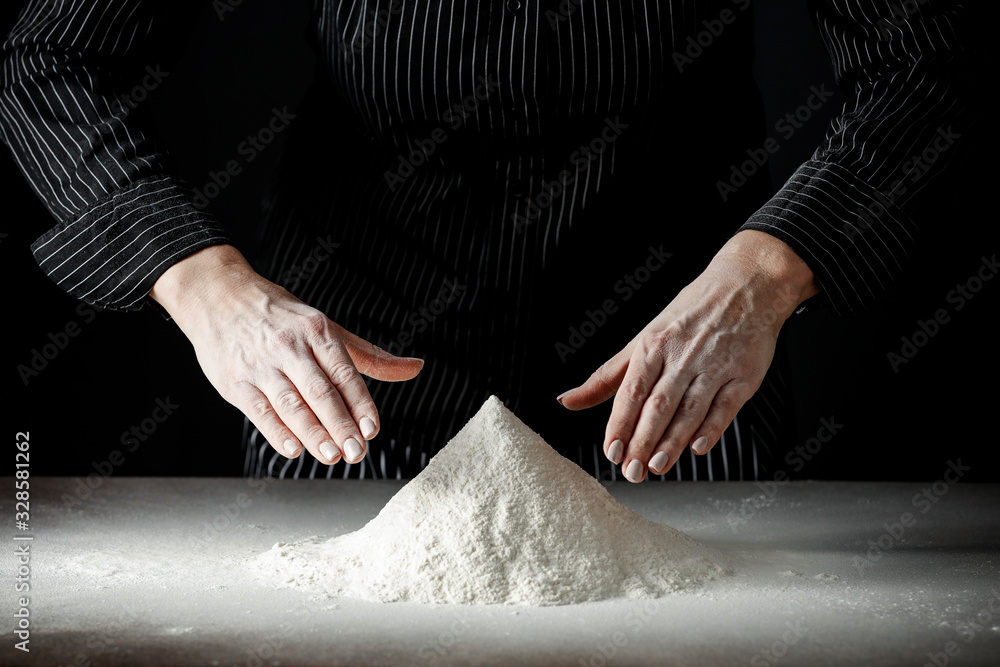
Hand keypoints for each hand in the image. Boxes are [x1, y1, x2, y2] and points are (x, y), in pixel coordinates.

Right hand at [150, 245, 422, 464]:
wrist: (217, 296)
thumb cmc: (279, 317)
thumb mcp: (326, 328)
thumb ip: (369, 356)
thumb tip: (414, 368)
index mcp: (317, 331)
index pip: (344, 372)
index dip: (360, 402)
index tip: (372, 429)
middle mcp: (290, 346)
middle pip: (320, 391)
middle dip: (341, 424)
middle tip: (356, 452)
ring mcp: (261, 364)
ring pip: (291, 403)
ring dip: (313, 433)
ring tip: (331, 456)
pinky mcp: (235, 381)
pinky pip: (258, 409)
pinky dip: (276, 431)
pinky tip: (293, 449)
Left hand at [556, 231, 818, 481]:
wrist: (746, 285)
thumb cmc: (690, 314)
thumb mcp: (643, 339)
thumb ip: (607, 376)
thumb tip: (568, 400)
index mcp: (653, 345)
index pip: (630, 392)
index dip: (620, 425)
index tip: (612, 452)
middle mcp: (682, 355)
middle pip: (658, 405)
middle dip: (642, 441)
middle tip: (633, 471)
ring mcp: (715, 365)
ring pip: (689, 410)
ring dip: (672, 441)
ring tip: (657, 467)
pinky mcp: (744, 374)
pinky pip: (726, 406)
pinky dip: (712, 428)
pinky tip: (698, 447)